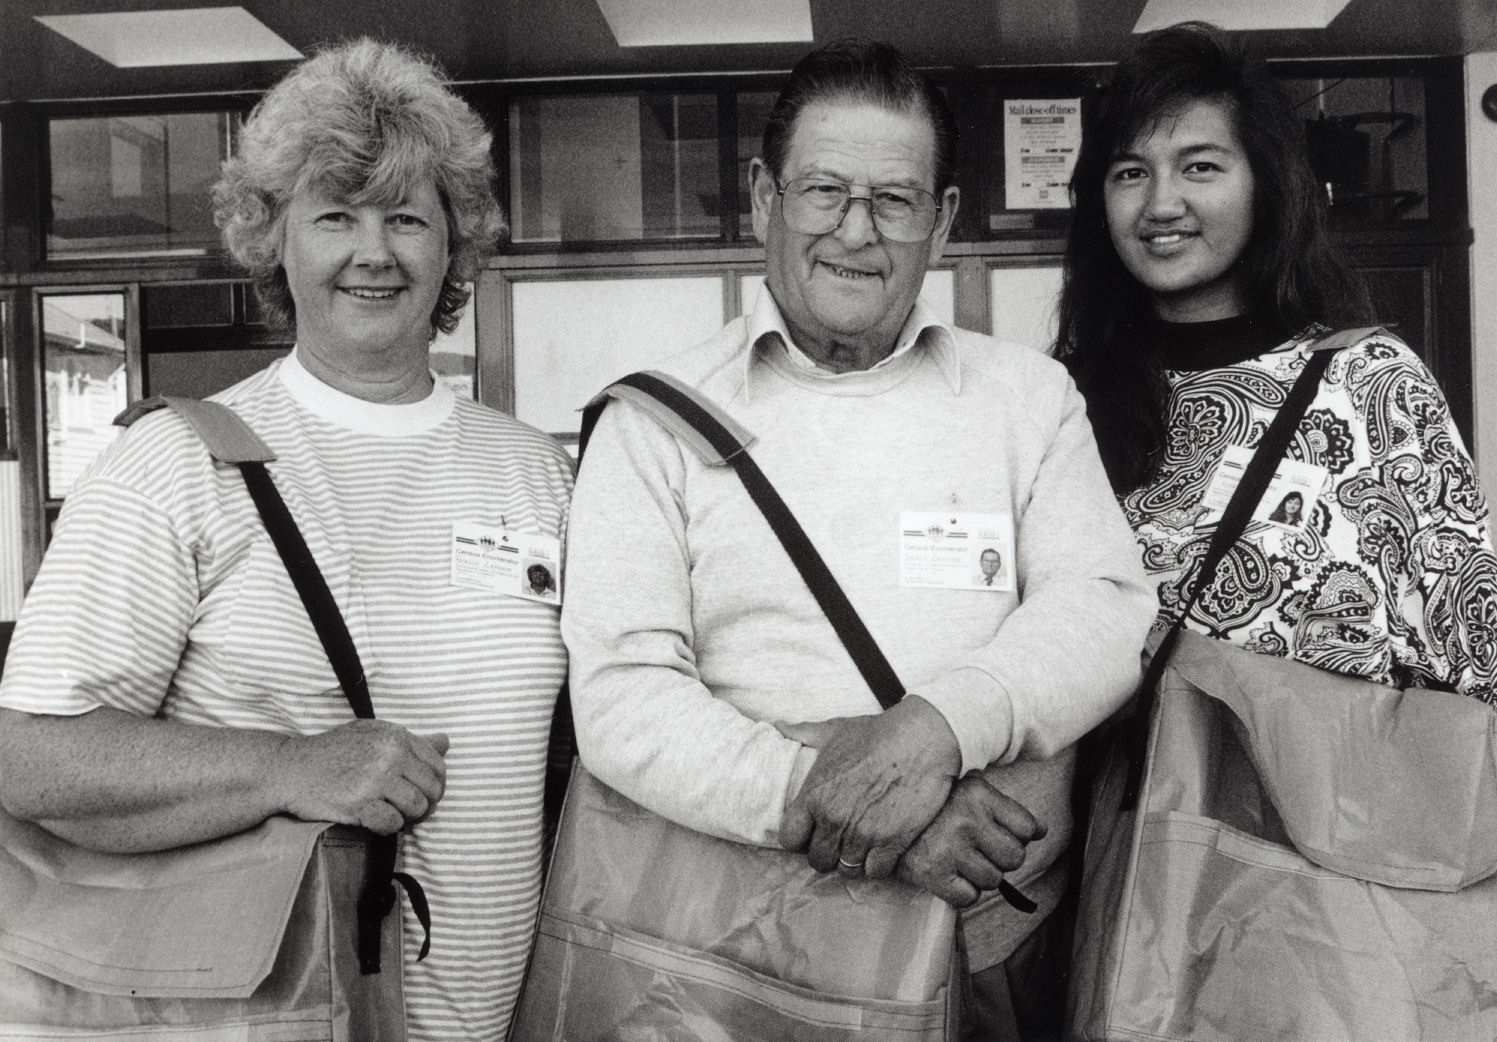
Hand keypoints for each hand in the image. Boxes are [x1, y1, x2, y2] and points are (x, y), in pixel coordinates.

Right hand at [270, 720, 448, 834]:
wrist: (289, 768)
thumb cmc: (332, 751)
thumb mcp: (372, 734)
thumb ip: (411, 740)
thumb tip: (445, 741)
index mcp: (396, 736)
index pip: (438, 766)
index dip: (435, 786)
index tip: (421, 794)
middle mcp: (389, 755)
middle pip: (433, 790)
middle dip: (425, 805)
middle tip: (408, 811)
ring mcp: (375, 779)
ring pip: (417, 808)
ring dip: (406, 817)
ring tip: (389, 813)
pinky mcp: (360, 804)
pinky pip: (393, 824)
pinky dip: (387, 827)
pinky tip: (374, 820)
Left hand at [776, 696, 959, 879]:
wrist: (922, 738)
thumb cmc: (877, 733)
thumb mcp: (834, 731)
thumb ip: (803, 733)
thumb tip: (778, 726)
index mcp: (814, 795)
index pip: (789, 838)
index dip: (800, 839)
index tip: (812, 833)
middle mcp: (834, 818)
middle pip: (818, 860)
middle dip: (828, 853)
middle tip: (841, 841)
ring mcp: (863, 833)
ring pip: (847, 869)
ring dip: (854, 860)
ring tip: (863, 844)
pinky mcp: (892, 842)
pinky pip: (875, 872)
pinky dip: (879, 864)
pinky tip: (884, 847)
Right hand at [896, 772, 1044, 907]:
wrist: (882, 815)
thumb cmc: (934, 805)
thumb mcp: (970, 791)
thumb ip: (1006, 809)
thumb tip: (1041, 832)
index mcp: (978, 795)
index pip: (1028, 828)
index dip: (1019, 836)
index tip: (1001, 833)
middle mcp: (967, 820)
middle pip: (1015, 858)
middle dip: (1001, 858)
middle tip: (979, 849)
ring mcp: (949, 848)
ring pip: (994, 880)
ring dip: (981, 876)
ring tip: (960, 860)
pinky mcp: (932, 873)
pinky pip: (968, 896)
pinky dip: (962, 892)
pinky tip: (949, 874)